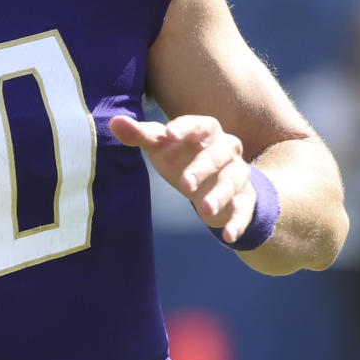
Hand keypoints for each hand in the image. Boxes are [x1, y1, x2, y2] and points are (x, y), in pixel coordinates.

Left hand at [109, 112, 255, 243]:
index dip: (185, 127)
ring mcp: (238, 173)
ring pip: (234, 180)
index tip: (168, 134)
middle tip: (185, 185)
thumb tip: (113, 122)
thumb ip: (141, 135)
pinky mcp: (245, 198)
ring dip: (221, 195)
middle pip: (218, 154)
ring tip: (205, 211)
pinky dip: (238, 222)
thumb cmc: (182, 158)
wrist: (215, 182)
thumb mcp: (162, 147)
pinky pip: (246, 208)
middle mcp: (226, 150)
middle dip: (202, 169)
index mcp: (206, 132)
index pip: (199, 124)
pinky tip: (227, 236)